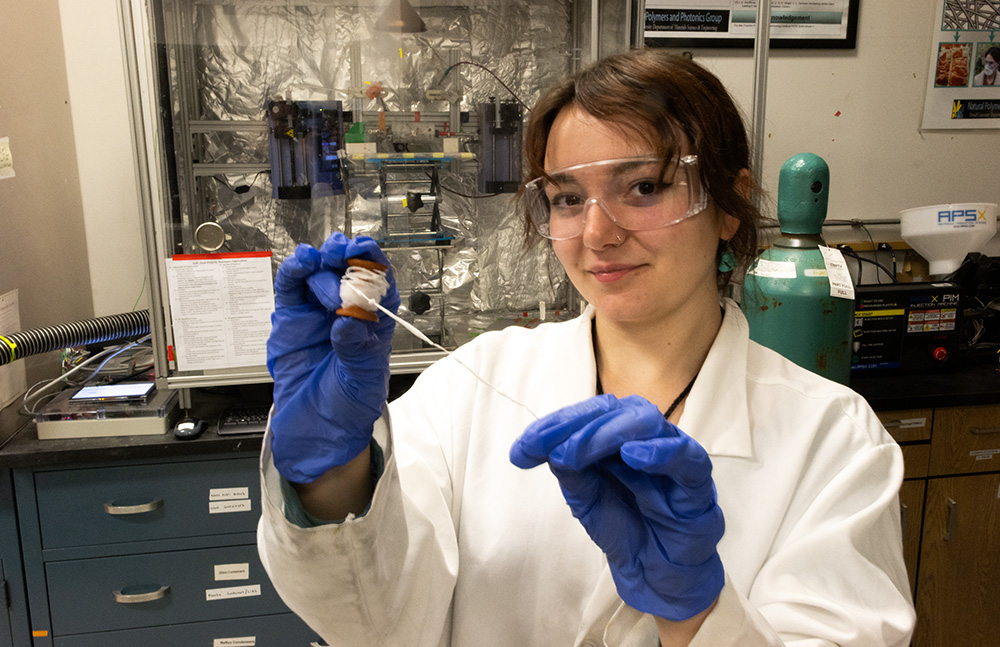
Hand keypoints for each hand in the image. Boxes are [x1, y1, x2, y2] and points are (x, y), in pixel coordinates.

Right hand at [267, 232, 399, 482]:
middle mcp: (347, 311)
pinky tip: (300, 262)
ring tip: (318, 262)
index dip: (373, 262)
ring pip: (319, 273)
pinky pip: (291, 288)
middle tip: (341, 255)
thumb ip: (356, 351)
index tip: (364, 251)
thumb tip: (349, 321)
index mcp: (374, 322)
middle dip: (345, 256)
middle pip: (347, 271)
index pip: (379, 283)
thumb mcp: (362, 380)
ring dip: (320, 260)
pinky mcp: (291, 319)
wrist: (316, 431)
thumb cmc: (349, 405)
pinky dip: (294, 271)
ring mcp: (317, 313)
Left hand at [509, 394, 724, 620]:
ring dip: (608, 433)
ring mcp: (674, 454)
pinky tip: (633, 455)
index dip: (554, 425)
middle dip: (575, 426)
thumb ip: (571, 471)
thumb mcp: (586, 499)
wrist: (655, 572)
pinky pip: (686, 457)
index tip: (523, 447)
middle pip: (615, 411)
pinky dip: (660, 452)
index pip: (589, 415)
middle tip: (545, 446)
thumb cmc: (626, 527)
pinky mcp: (698, 482)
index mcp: (620, 435)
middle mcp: (647, 436)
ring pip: (647, 423)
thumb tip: (547, 447)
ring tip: (577, 451)